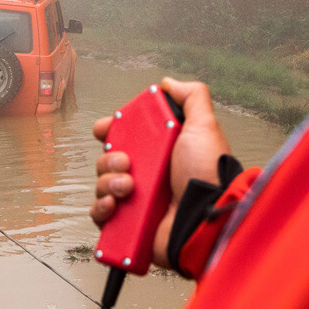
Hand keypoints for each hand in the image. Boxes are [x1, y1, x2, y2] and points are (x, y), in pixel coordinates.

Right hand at [90, 77, 230, 268]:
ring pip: (101, 184)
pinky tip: (116, 205)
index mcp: (160, 152)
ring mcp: (136, 201)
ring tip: (128, 188)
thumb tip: (169, 83)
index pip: (124, 136)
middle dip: (109, 158)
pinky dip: (102, 208)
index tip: (106, 129)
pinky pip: (99, 214)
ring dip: (108, 182)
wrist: (207, 221)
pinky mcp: (128, 225)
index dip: (111, 130)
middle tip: (127, 163)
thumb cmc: (208, 177)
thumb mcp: (204, 127)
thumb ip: (191, 98)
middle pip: (107, 159)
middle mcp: (146, 175)